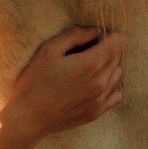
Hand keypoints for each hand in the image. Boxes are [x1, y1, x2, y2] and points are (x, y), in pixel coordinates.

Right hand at [1, 27, 124, 139]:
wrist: (29, 117)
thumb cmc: (35, 81)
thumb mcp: (49, 50)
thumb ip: (75, 35)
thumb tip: (96, 31)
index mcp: (91, 63)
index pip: (118, 42)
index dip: (106, 36)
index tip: (90, 40)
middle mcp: (102, 81)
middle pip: (117, 57)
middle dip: (105, 51)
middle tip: (82, 55)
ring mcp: (101, 99)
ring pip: (117, 75)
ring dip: (107, 68)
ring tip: (85, 71)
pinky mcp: (97, 112)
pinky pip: (116, 95)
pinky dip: (109, 87)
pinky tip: (93, 86)